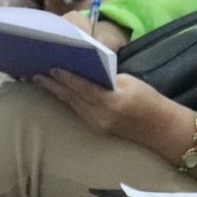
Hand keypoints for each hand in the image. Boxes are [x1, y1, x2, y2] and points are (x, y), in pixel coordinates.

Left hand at [32, 69, 171, 138]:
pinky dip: (68, 100)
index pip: (83, 87)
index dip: (67, 77)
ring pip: (72, 105)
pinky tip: (60, 92)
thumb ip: (107, 78)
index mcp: (111, 101)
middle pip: (71, 98)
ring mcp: (97, 124)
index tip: (51, 68)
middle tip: (35, 74)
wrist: (161, 128)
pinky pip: (78, 111)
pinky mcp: (96, 128)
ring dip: (57, 93)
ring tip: (42, 81)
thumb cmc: (149, 99)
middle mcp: (100, 115)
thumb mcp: (130, 82)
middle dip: (53, 85)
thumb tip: (87, 71)